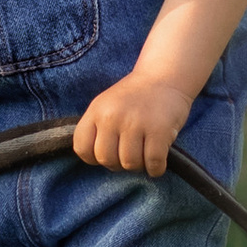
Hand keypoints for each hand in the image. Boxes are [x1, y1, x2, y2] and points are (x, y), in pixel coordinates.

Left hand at [73, 62, 202, 178]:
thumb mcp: (106, 105)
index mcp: (96, 110)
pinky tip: (158, 161)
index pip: (82, 148)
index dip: (93, 158)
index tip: (108, 153)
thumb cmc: (134, 97)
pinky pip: (153, 164)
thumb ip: (97, 129)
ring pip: (130, 164)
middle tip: (130, 154)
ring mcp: (135, 123)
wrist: (164, 77)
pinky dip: (156, 169)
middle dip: (118, 164)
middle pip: (106, 159)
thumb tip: (95, 160)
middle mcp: (112, 116)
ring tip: (144, 153)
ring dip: (139, 166)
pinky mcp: (159, 130)